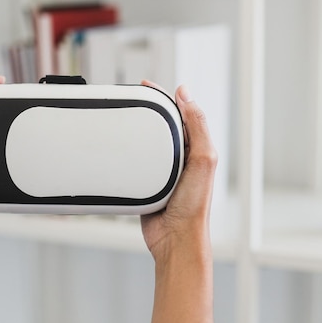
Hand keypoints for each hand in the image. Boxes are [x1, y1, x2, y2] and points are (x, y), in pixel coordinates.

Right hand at [140, 80, 216, 262]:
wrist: (175, 237)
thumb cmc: (193, 205)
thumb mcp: (203, 159)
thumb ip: (198, 126)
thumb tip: (187, 95)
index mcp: (197, 148)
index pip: (181, 114)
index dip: (166, 97)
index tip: (147, 85)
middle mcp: (181, 158)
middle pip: (163, 125)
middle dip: (149, 109)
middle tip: (131, 95)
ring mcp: (163, 171)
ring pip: (147, 143)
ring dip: (136, 130)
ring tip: (122, 115)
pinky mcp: (147, 184)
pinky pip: (135, 163)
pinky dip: (127, 153)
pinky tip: (118, 148)